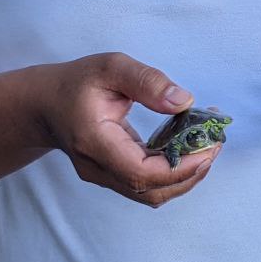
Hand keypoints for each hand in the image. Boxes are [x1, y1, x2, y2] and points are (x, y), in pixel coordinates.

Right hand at [38, 52, 219, 207]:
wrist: (44, 105)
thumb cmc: (77, 82)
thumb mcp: (111, 67)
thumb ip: (147, 81)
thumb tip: (184, 101)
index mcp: (94, 142)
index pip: (140, 173)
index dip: (179, 167)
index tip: (209, 146)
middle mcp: (97, 168)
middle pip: (151, 191)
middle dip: (191, 172)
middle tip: (216, 142)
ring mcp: (104, 177)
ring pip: (152, 194)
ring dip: (186, 175)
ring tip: (207, 143)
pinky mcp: (114, 175)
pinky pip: (148, 184)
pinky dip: (173, 170)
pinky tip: (188, 145)